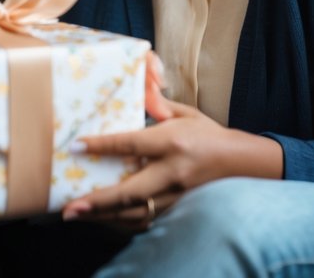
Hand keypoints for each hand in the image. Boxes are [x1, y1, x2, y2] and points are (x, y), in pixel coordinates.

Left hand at [60, 73, 281, 227]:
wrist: (242, 164)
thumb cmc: (208, 135)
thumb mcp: (186, 114)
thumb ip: (158, 106)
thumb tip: (136, 92)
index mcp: (172, 142)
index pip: (131, 144)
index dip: (102, 146)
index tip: (77, 146)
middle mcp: (173, 172)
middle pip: (130, 191)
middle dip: (98, 201)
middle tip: (70, 207)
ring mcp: (176, 195)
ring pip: (135, 212)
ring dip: (103, 216)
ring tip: (76, 214)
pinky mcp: (177, 209)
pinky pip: (144, 220)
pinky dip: (120, 221)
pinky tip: (101, 219)